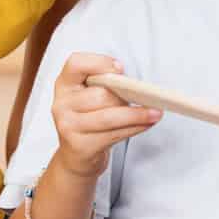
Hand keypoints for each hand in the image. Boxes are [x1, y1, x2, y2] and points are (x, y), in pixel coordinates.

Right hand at [49, 53, 159, 180]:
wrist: (76, 156)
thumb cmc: (89, 119)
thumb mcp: (89, 96)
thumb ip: (104, 84)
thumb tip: (133, 84)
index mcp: (64, 84)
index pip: (75, 63)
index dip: (98, 62)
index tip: (120, 68)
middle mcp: (61, 104)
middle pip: (99, 94)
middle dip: (125, 96)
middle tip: (146, 96)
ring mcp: (68, 126)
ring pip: (109, 116)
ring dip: (136, 115)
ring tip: (156, 112)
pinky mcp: (80, 146)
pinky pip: (113, 134)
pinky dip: (134, 128)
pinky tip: (147, 124)